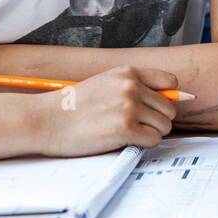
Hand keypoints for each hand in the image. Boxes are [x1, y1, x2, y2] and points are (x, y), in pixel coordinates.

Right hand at [32, 65, 178, 157]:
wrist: (46, 121)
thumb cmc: (73, 106)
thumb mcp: (105, 83)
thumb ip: (133, 87)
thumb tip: (171, 98)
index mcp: (127, 73)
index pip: (170, 82)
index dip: (167, 98)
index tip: (158, 109)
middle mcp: (131, 87)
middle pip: (169, 108)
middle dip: (157, 120)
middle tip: (136, 126)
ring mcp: (129, 107)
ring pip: (164, 126)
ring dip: (151, 134)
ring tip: (128, 134)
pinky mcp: (124, 129)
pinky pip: (153, 140)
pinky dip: (144, 145)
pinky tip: (125, 141)